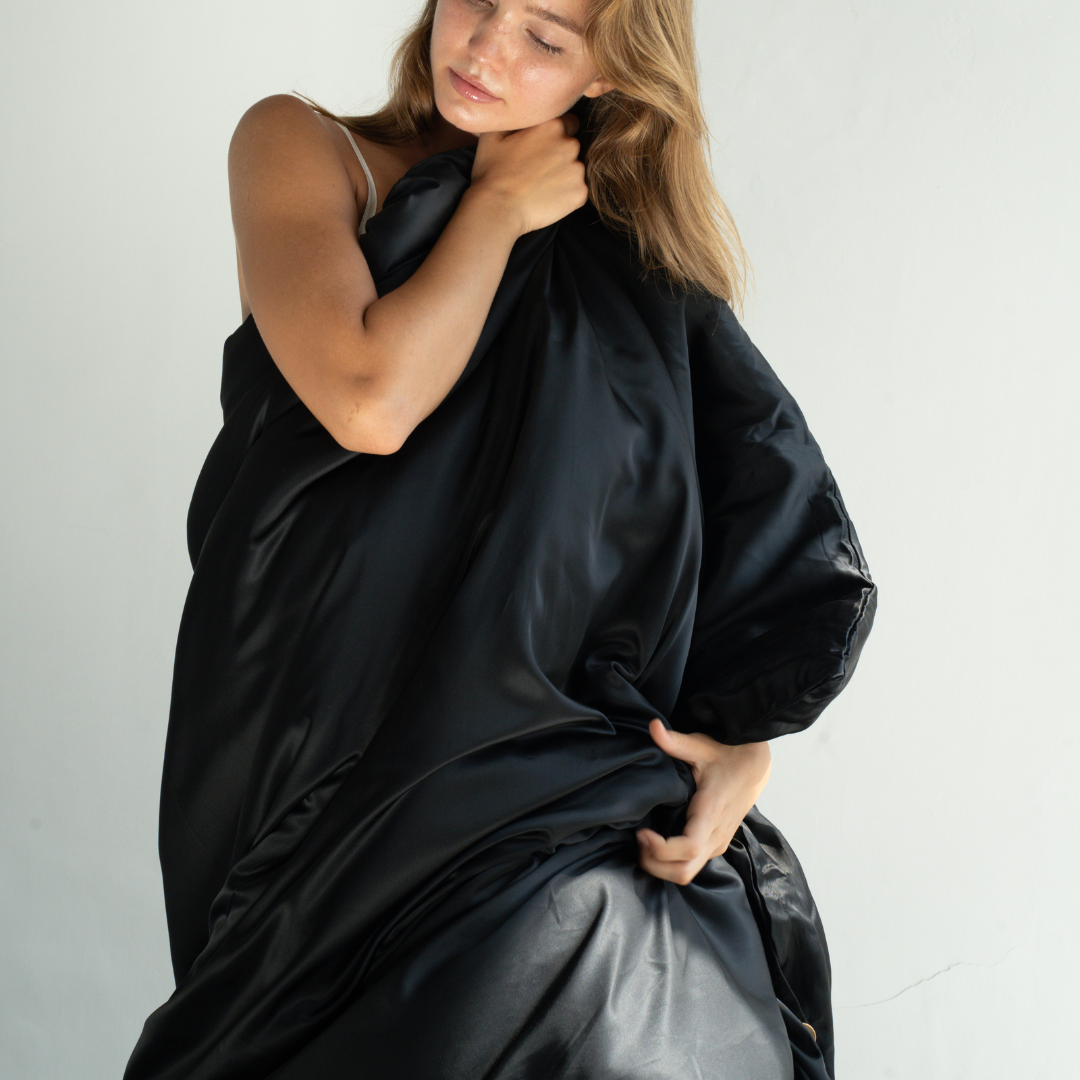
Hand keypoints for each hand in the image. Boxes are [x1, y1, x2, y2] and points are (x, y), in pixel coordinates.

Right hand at [469, 112, 587, 235]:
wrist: (498, 209)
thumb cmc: (492, 172)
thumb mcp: (493, 134)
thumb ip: (514, 119)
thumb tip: (519, 114)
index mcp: (553, 125)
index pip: (568, 122)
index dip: (555, 135)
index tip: (542, 147)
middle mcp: (570, 144)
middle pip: (572, 146)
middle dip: (559, 155)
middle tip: (539, 169)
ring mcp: (577, 170)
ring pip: (575, 169)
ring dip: (564, 175)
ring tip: (541, 186)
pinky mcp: (580, 193)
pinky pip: (578, 191)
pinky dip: (567, 195)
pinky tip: (547, 198)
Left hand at [637, 719, 770, 885]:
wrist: (755, 767)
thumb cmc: (727, 756)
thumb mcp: (701, 745)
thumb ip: (675, 741)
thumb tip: (652, 726)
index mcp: (711, 812)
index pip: (687, 848)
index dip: (660, 849)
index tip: (641, 832)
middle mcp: (715, 835)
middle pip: (683, 871)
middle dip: (654, 864)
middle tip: (637, 839)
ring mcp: (717, 843)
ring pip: (686, 873)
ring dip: (660, 866)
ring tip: (643, 840)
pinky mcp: (715, 845)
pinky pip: (691, 865)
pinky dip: (669, 863)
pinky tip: (655, 842)